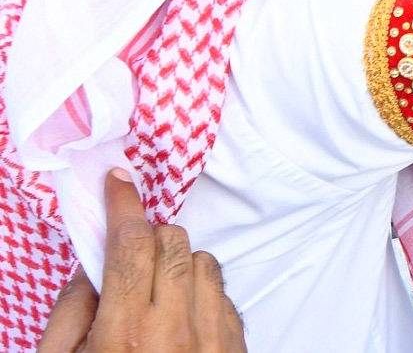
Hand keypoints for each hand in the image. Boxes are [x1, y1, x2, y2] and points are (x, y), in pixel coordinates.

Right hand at [37, 170, 244, 352]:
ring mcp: (213, 336)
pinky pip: (224, 294)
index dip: (123, 204)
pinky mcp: (236, 343)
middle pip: (172, 241)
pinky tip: (181, 320)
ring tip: (157, 299)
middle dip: (149, 239)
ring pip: (204, 261)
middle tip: (130, 264)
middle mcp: (176, 331)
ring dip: (179, 267)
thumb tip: (90, 263)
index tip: (118, 181)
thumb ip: (69, 310)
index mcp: (127, 333)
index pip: (131, 243)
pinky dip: (202, 295)